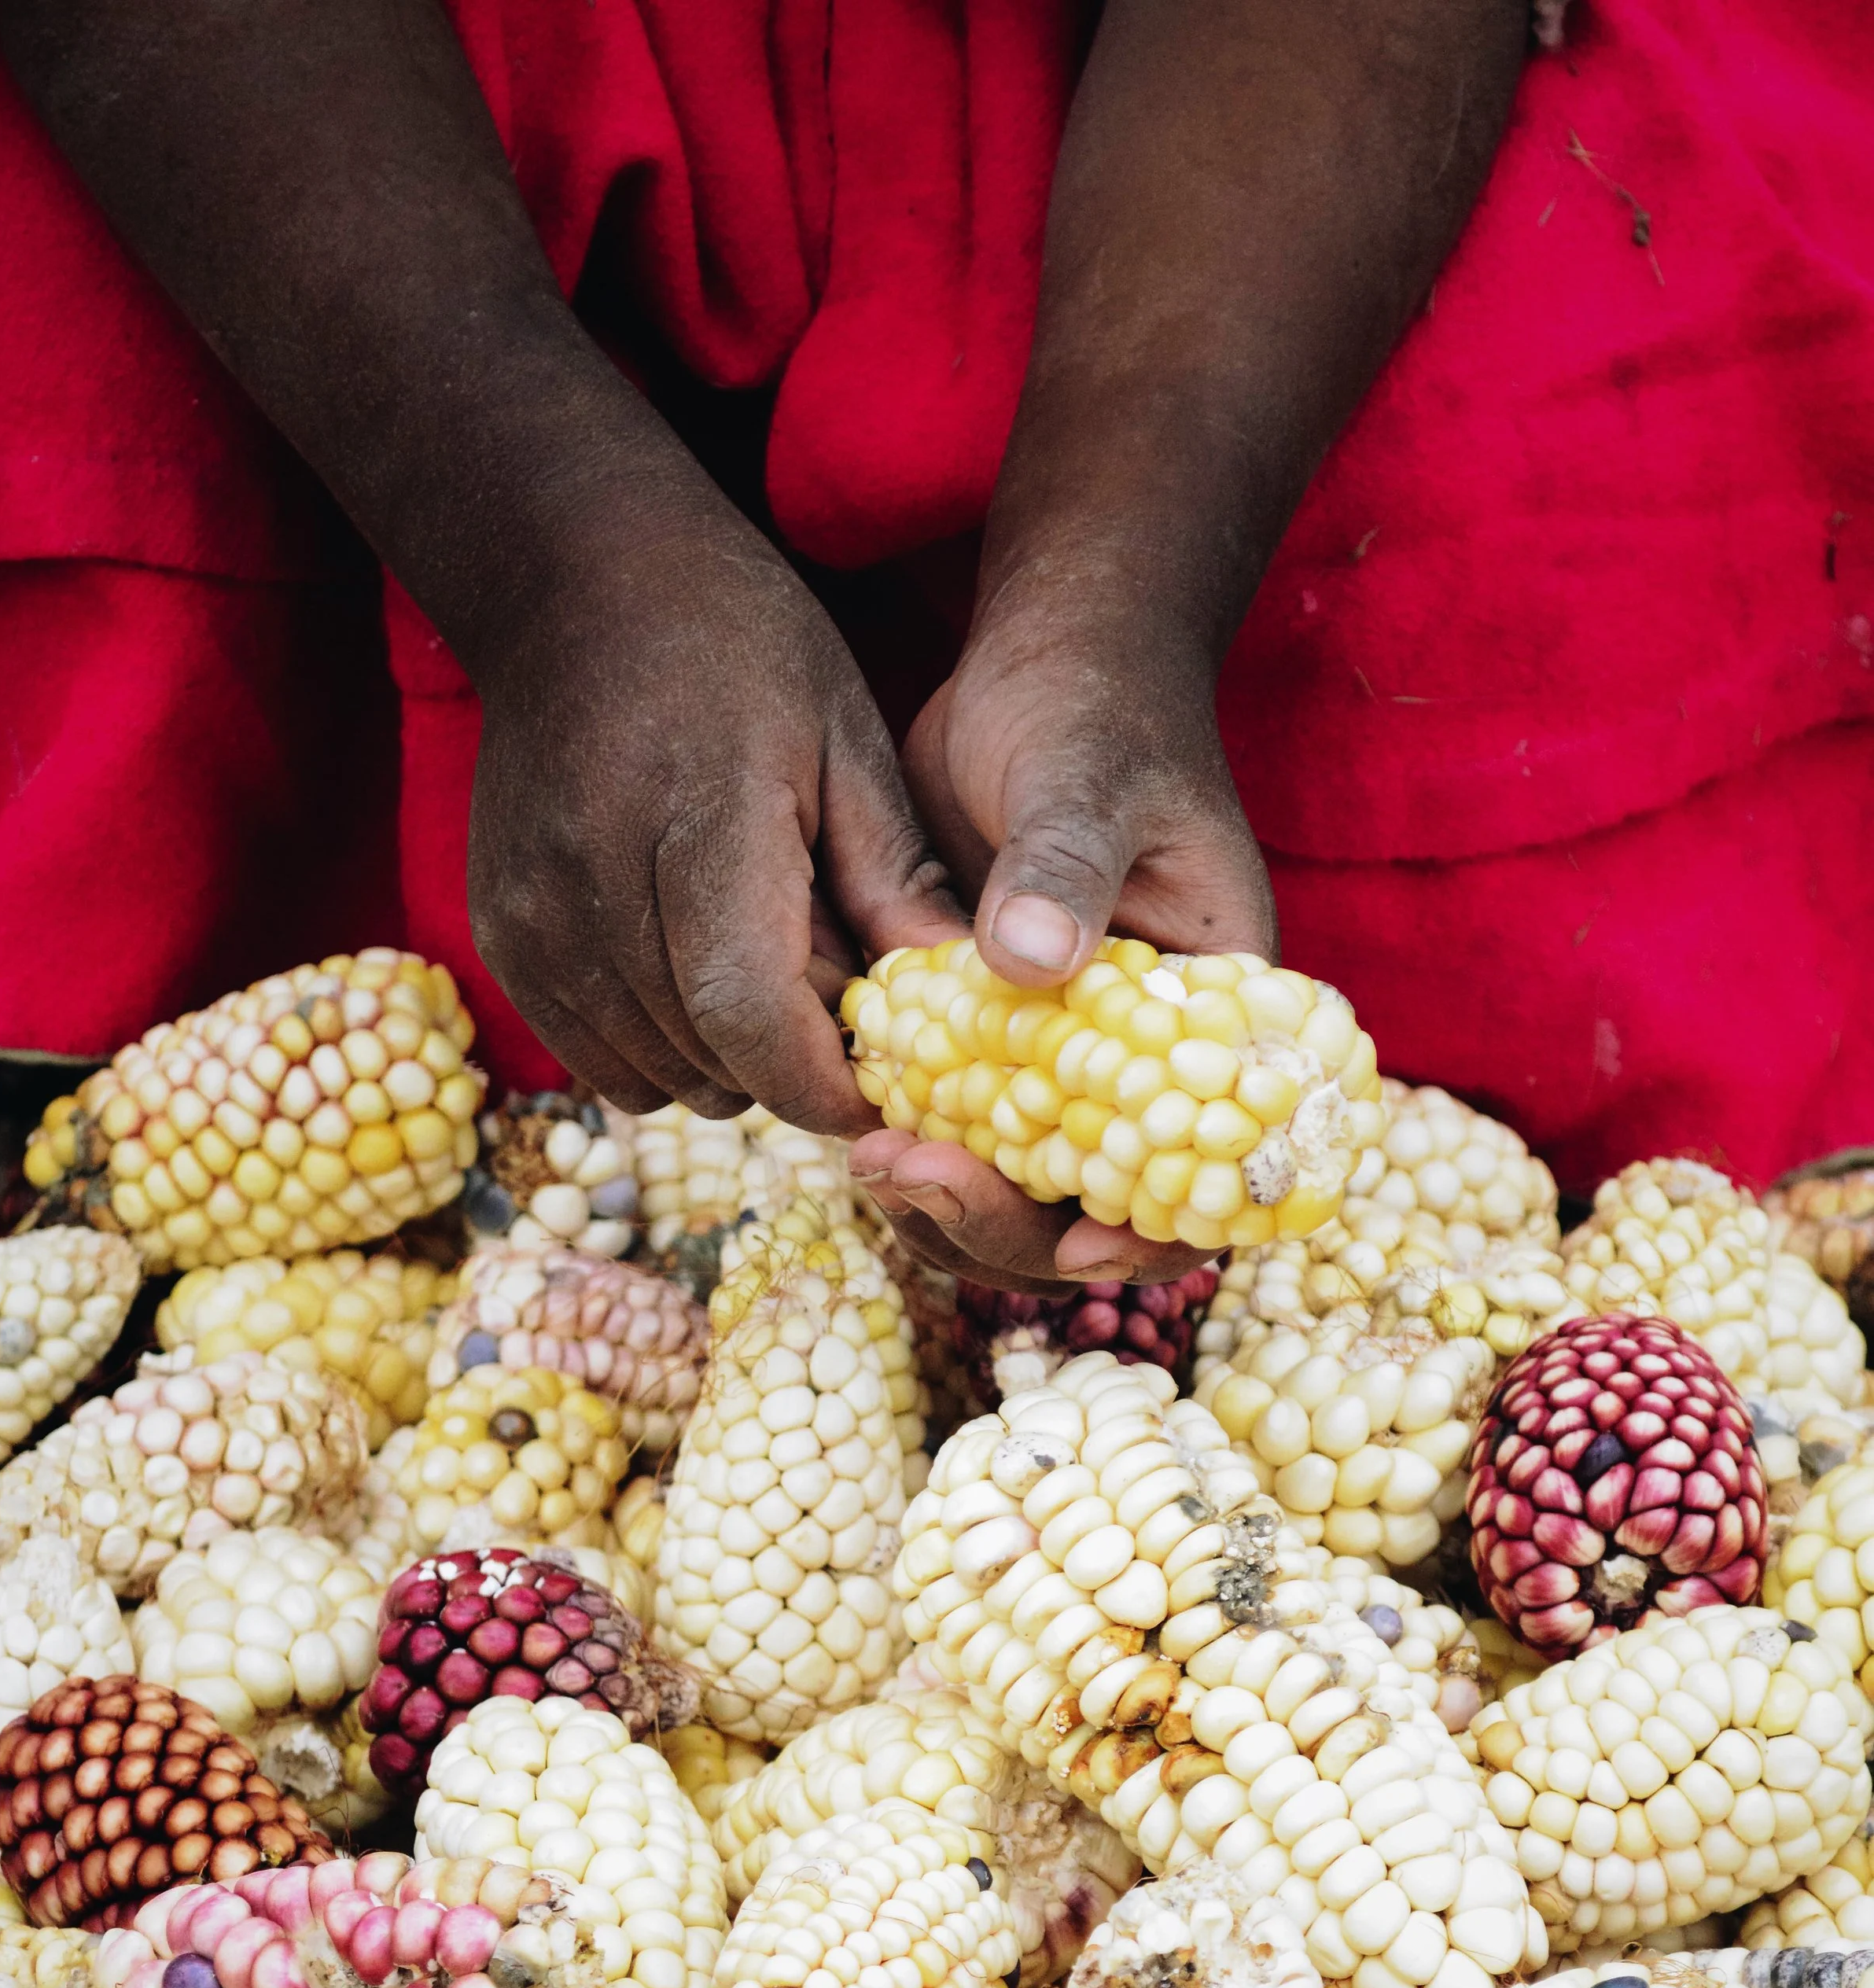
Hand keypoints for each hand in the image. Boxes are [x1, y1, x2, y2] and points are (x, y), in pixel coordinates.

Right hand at [468, 486, 964, 1127]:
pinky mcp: (500, 940)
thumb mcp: (845, 736)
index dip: (822, 1082)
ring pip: (653, 1076)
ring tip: (763, 973)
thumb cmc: (735, 645)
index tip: (878, 1090)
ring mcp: (533, 919)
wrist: (573, 585)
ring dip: (725, 1064)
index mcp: (696, 823)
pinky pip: (597, 1059)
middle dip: (790, 1066)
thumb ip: (893, 878)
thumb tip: (965, 1000)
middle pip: (709, 1059)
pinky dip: (662, 1052)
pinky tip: (696, 977)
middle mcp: (594, 884)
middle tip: (835, 1009)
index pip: (751, 1017)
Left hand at [848, 576, 1276, 1288]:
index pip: (1215, 1174)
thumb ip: (1067, 863)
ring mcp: (1057, 1061)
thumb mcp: (1090, 775)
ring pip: (1011, 1194)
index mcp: (1214, 1021)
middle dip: (1000, 1221)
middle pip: (1090, 1213)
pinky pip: (950, 1137)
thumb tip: (1031, 960)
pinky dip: (906, 1149)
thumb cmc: (1097, 705)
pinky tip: (852, 1114)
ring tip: (868, 1154)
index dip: (1156, 1237)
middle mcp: (1141, 1061)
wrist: (1038, 664)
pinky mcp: (981, 1042)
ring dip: (941, 1202)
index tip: (1074, 1242)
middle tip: (905, 1170)